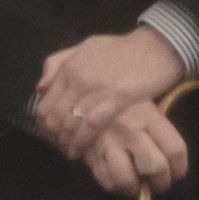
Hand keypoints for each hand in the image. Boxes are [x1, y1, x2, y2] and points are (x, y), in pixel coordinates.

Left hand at [26, 30, 187, 168]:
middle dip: (54, 136)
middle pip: (55, 115)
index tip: (51, 134)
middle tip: (60, 147)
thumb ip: (60, 62)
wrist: (158, 47)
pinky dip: (82, 141)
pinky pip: (91, 125)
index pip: (47, 101)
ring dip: (67, 142)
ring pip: (70, 123)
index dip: (45, 122)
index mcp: (70, 65)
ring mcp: (96, 87)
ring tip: (70, 152)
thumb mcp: (88, 47)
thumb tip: (40, 87)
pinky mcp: (116, 98)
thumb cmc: (125, 50)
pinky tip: (80, 151)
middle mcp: (78, 76)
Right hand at [65, 86, 195, 197]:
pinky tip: (118, 180)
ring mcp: (109, 142)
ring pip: (127, 179)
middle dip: (161, 183)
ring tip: (136, 185)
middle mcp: (130, 130)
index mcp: (149, 116)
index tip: (176, 174)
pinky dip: (114, 186)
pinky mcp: (90, 152)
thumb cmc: (124, 102)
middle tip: (159, 183)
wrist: (84, 93)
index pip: (175, 149)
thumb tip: (173, 162)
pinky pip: (104, 180)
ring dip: (135, 188)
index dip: (180, 169)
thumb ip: (159, 130)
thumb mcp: (146, 106)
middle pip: (155, 167)